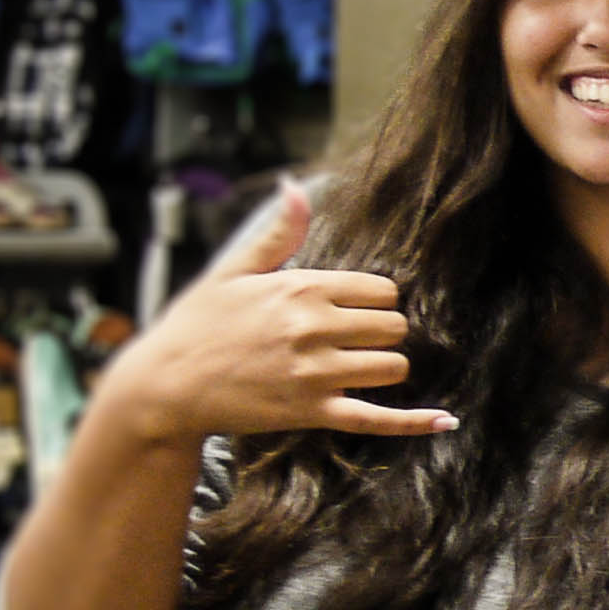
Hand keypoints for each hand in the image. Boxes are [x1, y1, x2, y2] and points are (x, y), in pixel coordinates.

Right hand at [103, 180, 454, 444]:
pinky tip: (443, 420)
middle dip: (382, 332)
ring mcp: (316, 374)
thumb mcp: (231, 270)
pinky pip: (377, 418)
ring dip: (385, 367)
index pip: (383, 289)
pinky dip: (413, 421)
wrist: (164, 385)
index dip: (375, 300)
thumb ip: (275, 234)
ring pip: (394, 366)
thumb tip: (295, 188)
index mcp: (301, 289)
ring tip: (359, 367)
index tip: (354, 309)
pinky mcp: (313, 412)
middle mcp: (315, 328)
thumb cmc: (196, 325)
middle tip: (355, 339)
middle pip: (395, 327)